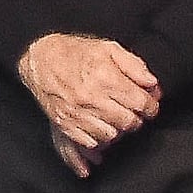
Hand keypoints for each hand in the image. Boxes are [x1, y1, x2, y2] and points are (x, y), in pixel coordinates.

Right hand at [15, 36, 161, 177]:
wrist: (41, 60)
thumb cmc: (75, 53)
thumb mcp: (108, 48)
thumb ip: (134, 65)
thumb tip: (152, 84)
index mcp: (105, 78)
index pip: (140, 103)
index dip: (151, 106)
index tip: (150, 105)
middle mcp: (91, 99)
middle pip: (128, 123)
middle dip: (136, 118)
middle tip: (132, 111)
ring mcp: (77, 114)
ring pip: (111, 136)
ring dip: (117, 130)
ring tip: (115, 119)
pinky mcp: (65, 125)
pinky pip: (89, 144)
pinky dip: (98, 140)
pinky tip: (100, 130)